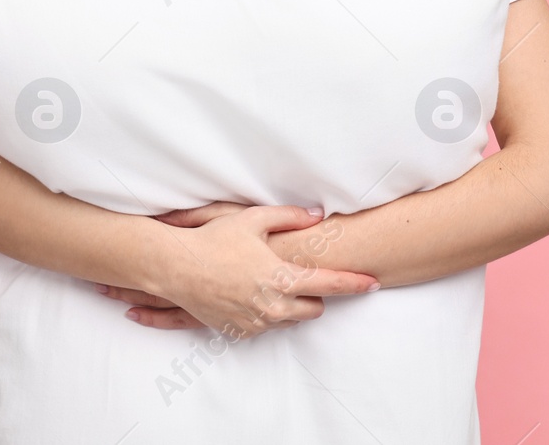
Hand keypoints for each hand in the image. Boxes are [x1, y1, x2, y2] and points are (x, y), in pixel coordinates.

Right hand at [117, 205, 376, 337]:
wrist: (176, 268)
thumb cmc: (214, 240)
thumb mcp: (253, 219)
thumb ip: (290, 217)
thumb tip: (317, 215)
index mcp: (281, 279)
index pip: (330, 285)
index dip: (354, 284)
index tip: (373, 283)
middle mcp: (273, 307)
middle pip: (314, 309)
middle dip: (313, 295)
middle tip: (299, 275)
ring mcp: (256, 323)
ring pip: (289, 319)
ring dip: (288, 304)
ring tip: (267, 282)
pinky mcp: (239, 332)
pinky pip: (264, 326)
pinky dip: (264, 312)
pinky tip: (248, 293)